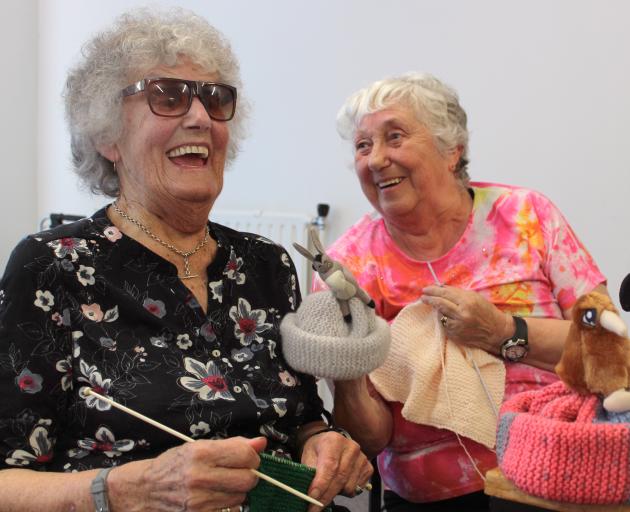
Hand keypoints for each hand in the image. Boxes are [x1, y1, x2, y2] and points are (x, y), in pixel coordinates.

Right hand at [110, 436, 265, 511]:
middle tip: (238, 472)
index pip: (246, 455)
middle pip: (248, 480)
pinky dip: (228, 506)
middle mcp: (200, 477)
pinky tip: (216, 498)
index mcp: (202, 453)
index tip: (246, 458)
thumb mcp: (200, 446)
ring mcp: (199, 501)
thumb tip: (261, 442)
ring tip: (222, 485)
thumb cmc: (174, 464)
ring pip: (240, 498)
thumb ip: (233, 444)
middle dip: (249, 475)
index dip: (252, 457)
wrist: (145, 490)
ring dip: (237, 492)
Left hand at [300, 431, 372, 511]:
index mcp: (334, 441)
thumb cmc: (318, 451)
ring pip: (349, 487)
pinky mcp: (368, 468)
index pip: (329, 466)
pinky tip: (339, 484)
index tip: (312, 498)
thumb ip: (309, 473)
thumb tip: (309, 494)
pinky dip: (346, 492)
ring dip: (336, 493)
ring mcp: (361, 458)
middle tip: (314, 507)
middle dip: (325, 496)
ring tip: (328, 486)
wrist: (330, 444)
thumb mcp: (308, 456)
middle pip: (340, 478)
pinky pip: (357, 489)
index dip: (321, 484)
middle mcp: (351, 447)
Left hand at [421, 285, 511, 352]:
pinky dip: (445, 320)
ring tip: (436, 306)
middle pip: (439, 303)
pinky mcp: (455, 335)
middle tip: (423, 296)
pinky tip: (449, 318)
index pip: (445, 293)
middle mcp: (462, 314)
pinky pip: (445, 325)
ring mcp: (458, 326)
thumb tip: (440, 288)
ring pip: (440, 315)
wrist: (497, 332)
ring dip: (438, 310)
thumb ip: (457, 293)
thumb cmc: (486, 312)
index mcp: (467, 301)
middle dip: (429, 298)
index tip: (426, 289)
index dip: (433, 290)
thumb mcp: (474, 297)